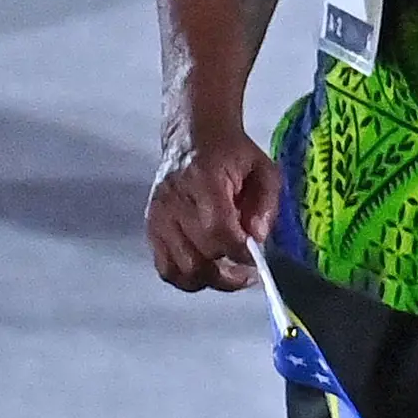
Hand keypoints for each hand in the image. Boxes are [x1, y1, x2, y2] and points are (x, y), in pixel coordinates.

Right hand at [147, 124, 279, 292]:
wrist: (193, 137)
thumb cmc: (232, 154)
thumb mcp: (264, 170)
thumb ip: (266, 205)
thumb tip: (257, 238)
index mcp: (202, 181)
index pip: (217, 230)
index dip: (240, 252)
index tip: (258, 259)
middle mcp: (173, 201)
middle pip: (198, 255)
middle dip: (228, 269)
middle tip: (248, 272)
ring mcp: (158, 217)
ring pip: (180, 269)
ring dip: (209, 279)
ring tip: (231, 275)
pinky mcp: (151, 228)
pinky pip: (165, 267)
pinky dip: (187, 277)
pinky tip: (209, 271)